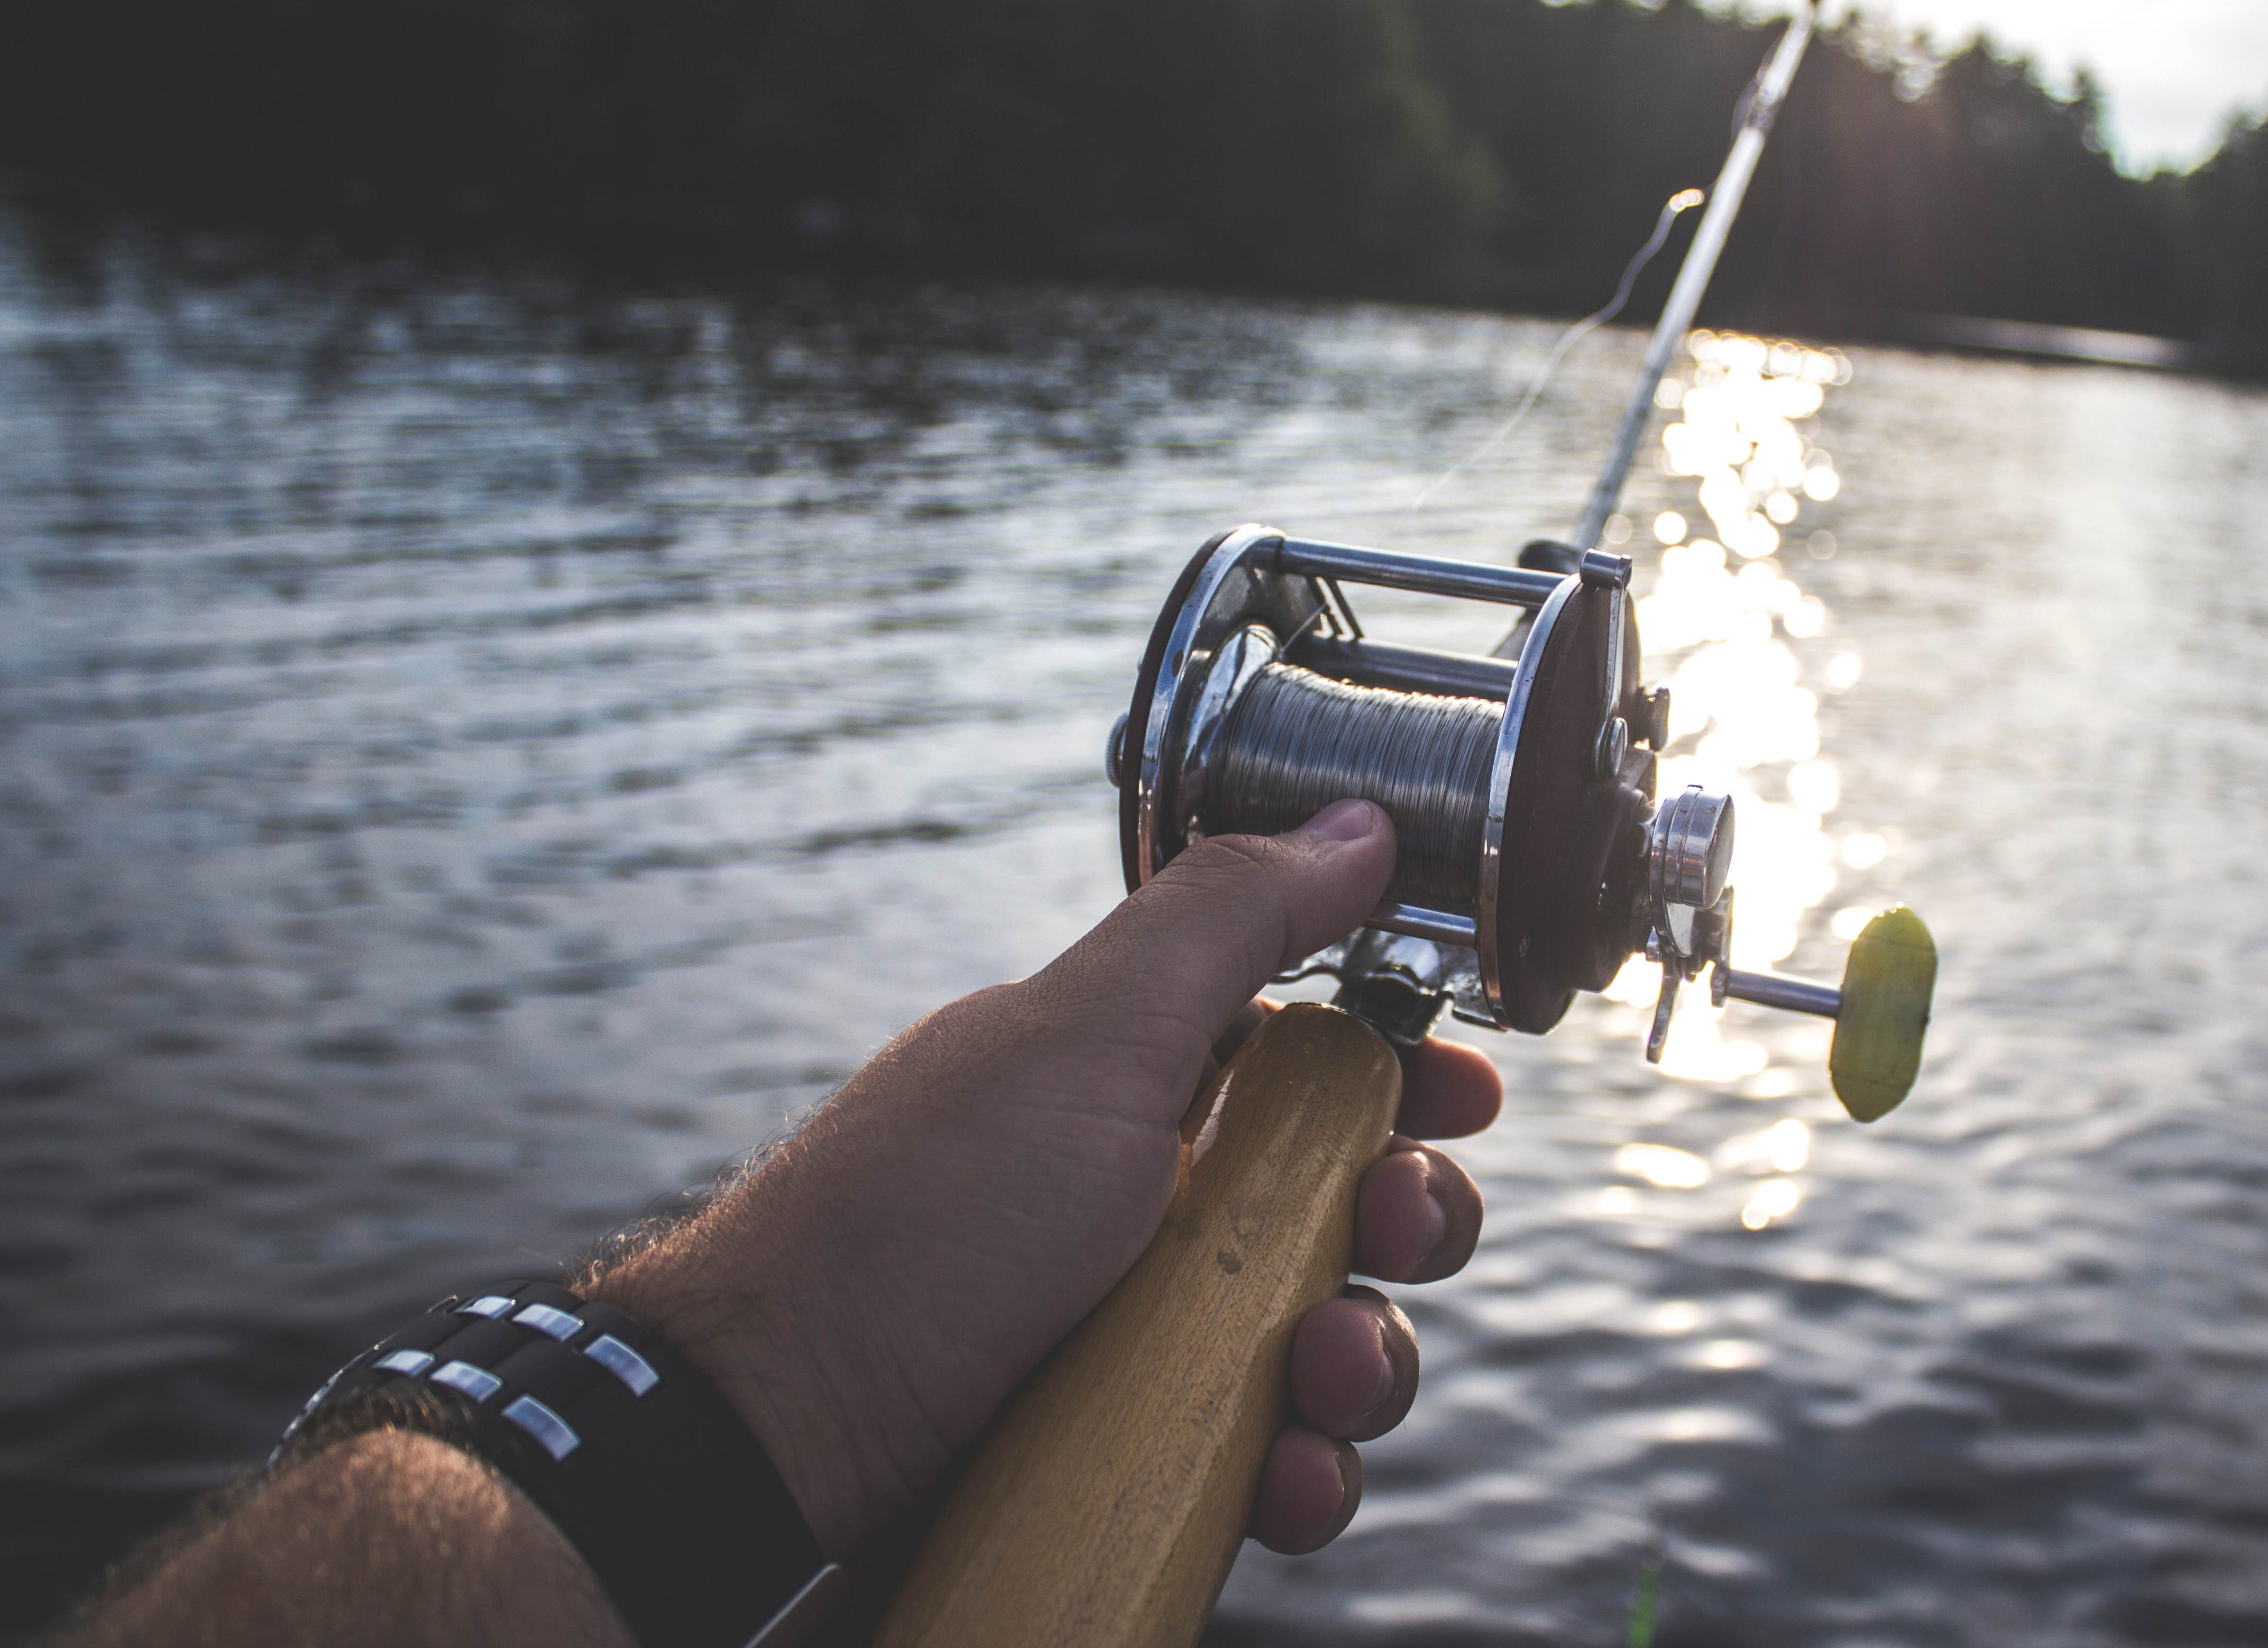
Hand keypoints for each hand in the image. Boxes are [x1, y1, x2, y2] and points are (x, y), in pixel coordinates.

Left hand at [591, 799, 1500, 1555]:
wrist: (771, 1441)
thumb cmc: (920, 1222)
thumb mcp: (1087, 1037)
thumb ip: (1232, 921)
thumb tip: (1358, 821)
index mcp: (1140, 1083)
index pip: (1314, 1059)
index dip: (1405, 1072)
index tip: (1465, 1096)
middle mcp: (1151, 1203)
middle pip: (1349, 1204)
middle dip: (1408, 1220)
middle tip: (1394, 1229)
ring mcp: (1143, 1334)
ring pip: (1328, 1342)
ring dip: (1365, 1363)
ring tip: (1320, 1382)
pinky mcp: (1134, 1454)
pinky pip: (1266, 1462)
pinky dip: (1295, 1473)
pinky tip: (1276, 1478)